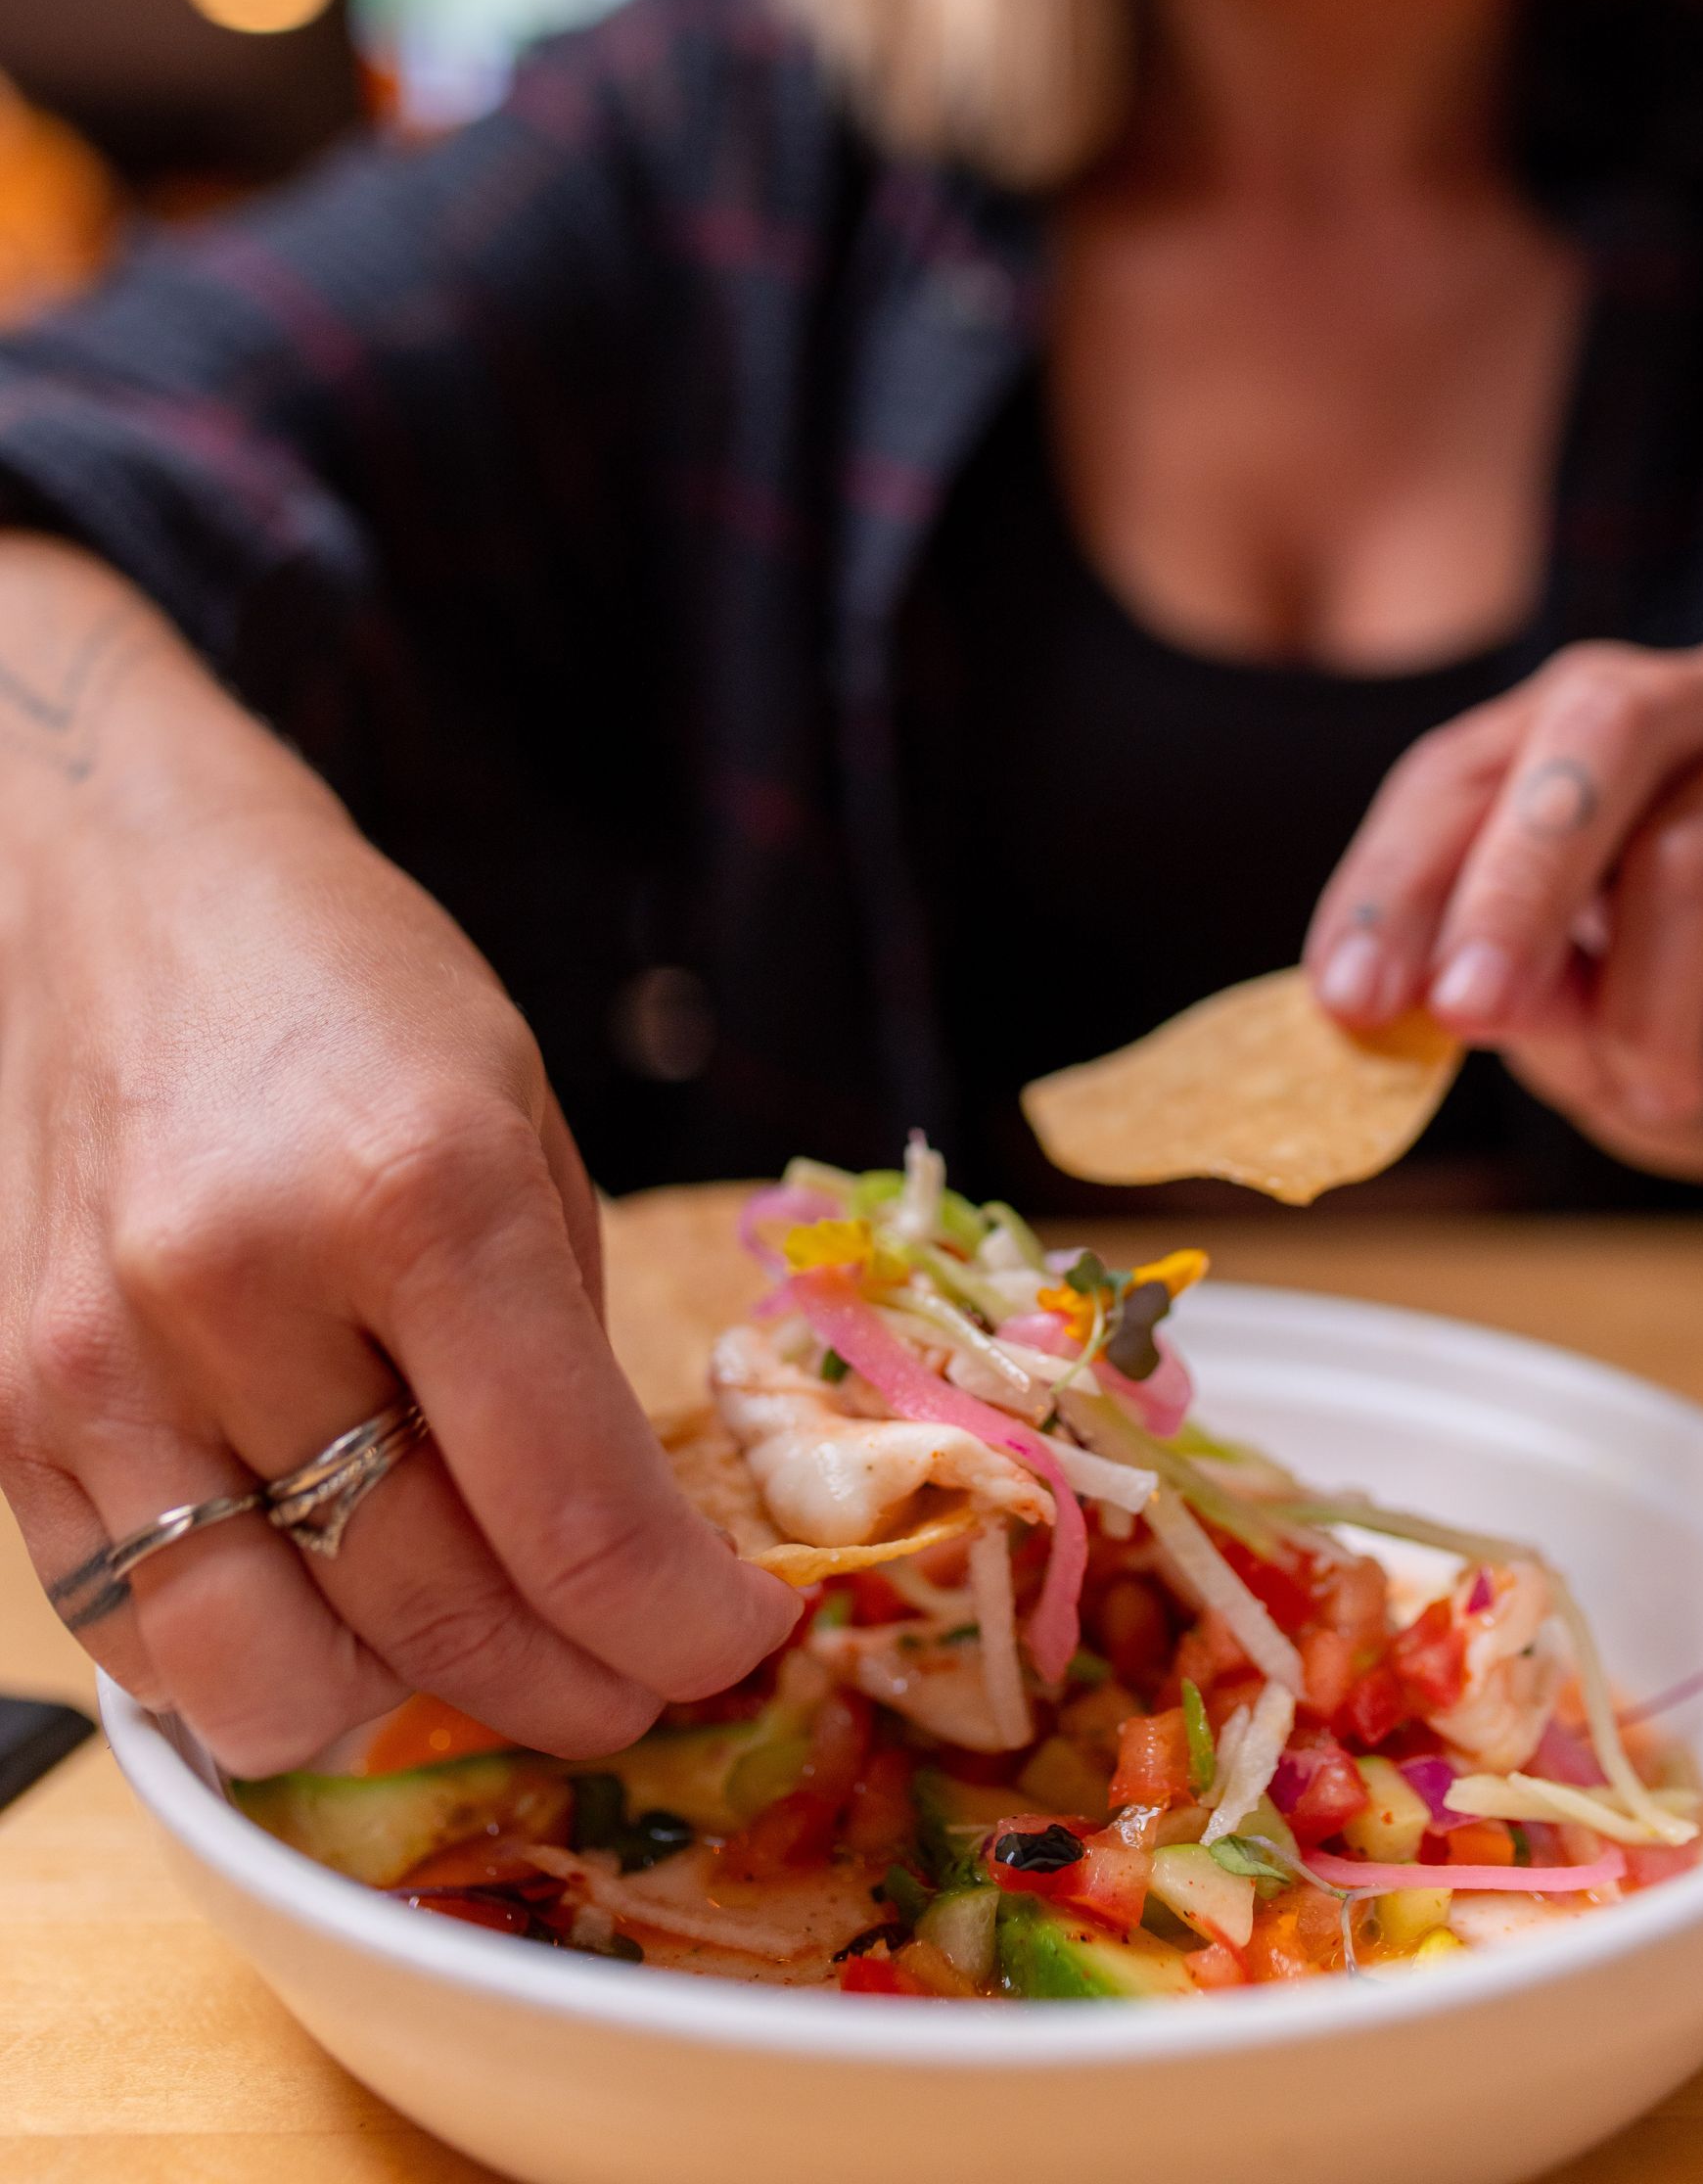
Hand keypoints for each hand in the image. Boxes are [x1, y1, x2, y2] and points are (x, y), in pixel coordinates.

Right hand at [0, 545, 795, 1775]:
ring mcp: (98, 1363)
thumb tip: (624, 1545)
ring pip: (267, 1676)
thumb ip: (562, 1341)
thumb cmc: (346, 985)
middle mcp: (243, 1290)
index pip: (576, 1520)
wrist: (106, 884)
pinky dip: (253, 1659)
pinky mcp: (0, 1407)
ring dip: (405, 1707)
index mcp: (422, 1195)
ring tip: (481, 1653)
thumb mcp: (520, 1117)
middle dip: (578, 1687)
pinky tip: (330, 1601)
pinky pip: (131, 1631)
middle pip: (436, 1615)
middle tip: (640, 1682)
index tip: (741, 1645)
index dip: (688, 1630)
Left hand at [1305, 634, 1702, 1187]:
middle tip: (1467, 1016)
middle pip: (1593, 733)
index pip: (1460, 771)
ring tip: (1656, 1090)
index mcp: (1587, 731)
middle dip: (1509, 892)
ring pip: (1691, 851)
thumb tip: (1468, 991)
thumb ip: (1524, 1002)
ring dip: (1649, 1010)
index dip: (1394, 884)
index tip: (1353, 1000)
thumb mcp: (1588, 1039)